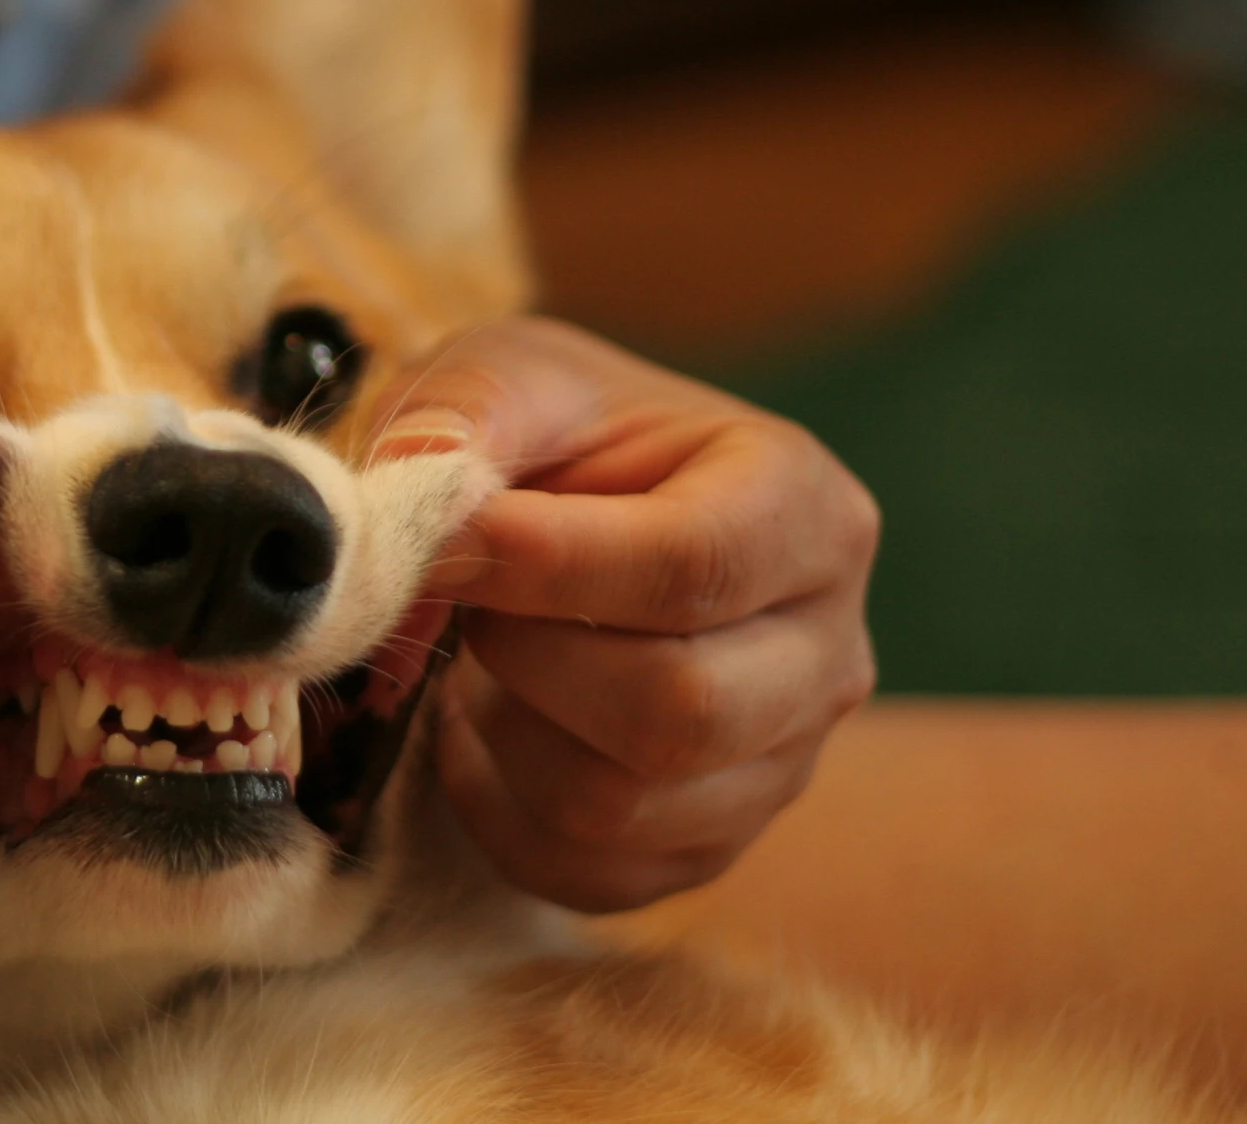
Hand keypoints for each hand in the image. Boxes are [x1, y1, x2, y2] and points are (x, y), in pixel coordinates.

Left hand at [367, 317, 876, 912]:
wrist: (566, 516)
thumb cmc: (552, 438)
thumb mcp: (509, 375)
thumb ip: (463, 415)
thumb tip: (419, 486)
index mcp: (806, 508)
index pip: (697, 567)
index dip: (551, 566)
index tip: (448, 542)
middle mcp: (827, 648)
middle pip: (680, 710)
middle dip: (528, 658)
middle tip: (465, 602)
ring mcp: (781, 762)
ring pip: (621, 805)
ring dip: (504, 732)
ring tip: (478, 655)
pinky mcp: (709, 844)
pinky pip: (584, 871)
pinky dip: (497, 807)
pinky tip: (483, 724)